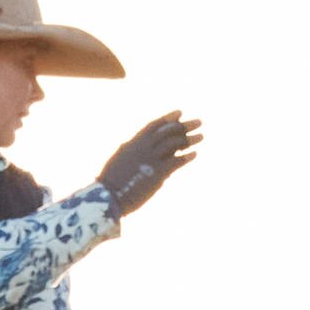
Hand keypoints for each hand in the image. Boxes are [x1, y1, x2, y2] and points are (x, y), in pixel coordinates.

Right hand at [89, 111, 203, 218]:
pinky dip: (186, 157)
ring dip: (189, 139)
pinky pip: (175, 162)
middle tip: (198, 122)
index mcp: (133, 143)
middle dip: (184, 126)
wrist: (109, 196)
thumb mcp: (121, 159)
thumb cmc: (112, 181)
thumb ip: (133, 151)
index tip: (180, 113)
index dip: (168, 118)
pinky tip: (194, 154)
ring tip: (201, 136)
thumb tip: (142, 147)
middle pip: (167, 132)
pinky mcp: (157, 173)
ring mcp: (151, 159)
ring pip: (174, 144)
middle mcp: (143, 148)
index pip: (153, 126)